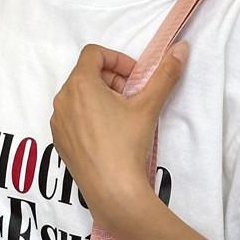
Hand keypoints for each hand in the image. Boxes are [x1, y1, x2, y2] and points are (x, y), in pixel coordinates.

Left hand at [49, 40, 188, 231]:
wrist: (113, 190)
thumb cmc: (127, 145)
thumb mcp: (149, 107)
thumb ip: (165, 75)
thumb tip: (181, 49)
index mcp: (80, 83)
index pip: (94, 53)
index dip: (118, 60)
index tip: (135, 78)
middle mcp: (62, 99)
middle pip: (86, 75)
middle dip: (111, 81)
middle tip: (133, 99)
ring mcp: (58, 122)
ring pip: (78, 97)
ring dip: (100, 100)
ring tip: (122, 120)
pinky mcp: (59, 141)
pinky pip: (72, 119)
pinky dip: (89, 119)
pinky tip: (109, 138)